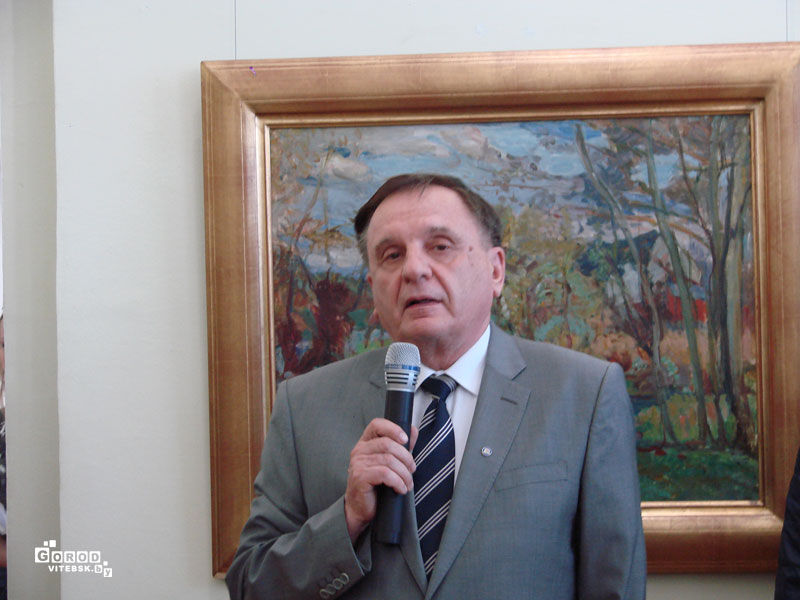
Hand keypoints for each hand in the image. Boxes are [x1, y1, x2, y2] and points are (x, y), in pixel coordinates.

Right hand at [344, 418, 417, 541]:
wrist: (361, 508)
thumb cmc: (375, 485)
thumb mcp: (390, 462)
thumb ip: (401, 446)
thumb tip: (413, 430)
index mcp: (366, 442)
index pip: (377, 424)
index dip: (393, 429)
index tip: (405, 440)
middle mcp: (359, 450)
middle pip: (388, 444)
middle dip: (406, 458)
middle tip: (412, 470)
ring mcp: (358, 463)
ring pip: (389, 460)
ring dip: (404, 473)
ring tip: (408, 483)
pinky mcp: (360, 477)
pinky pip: (385, 474)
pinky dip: (398, 482)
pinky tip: (401, 489)